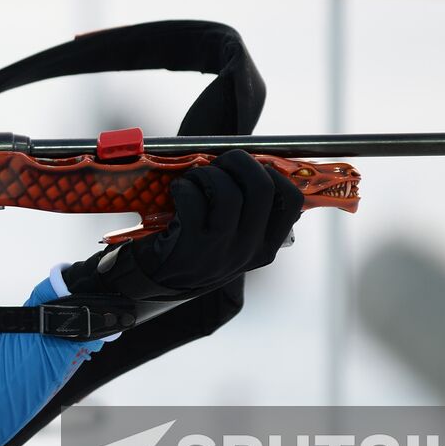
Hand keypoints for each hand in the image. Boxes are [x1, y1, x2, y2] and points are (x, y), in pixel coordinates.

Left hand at [62, 150, 301, 298]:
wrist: (153, 284)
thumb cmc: (192, 250)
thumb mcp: (230, 241)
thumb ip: (247, 211)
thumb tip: (250, 161)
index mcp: (264, 247)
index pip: (291, 200)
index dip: (271, 173)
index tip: (247, 170)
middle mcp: (248, 251)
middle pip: (262, 186)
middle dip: (238, 161)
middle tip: (217, 164)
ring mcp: (221, 250)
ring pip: (228, 191)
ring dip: (206, 174)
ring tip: (193, 179)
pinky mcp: (191, 246)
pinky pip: (194, 199)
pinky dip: (183, 186)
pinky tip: (177, 192)